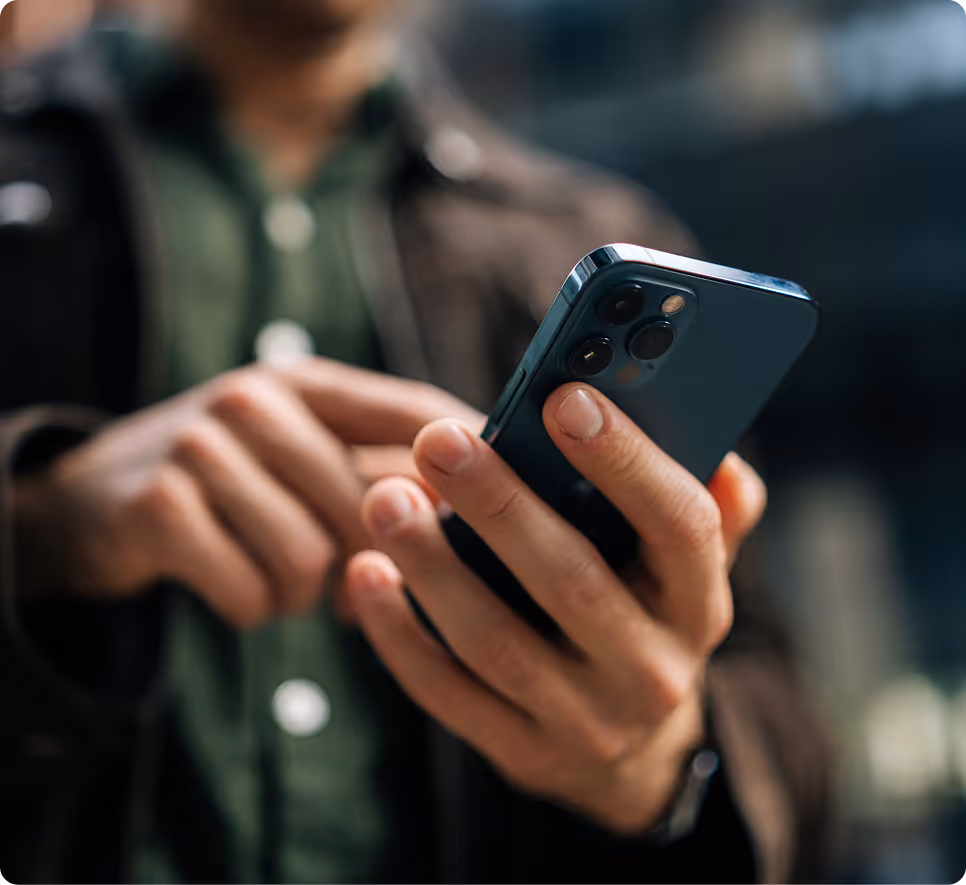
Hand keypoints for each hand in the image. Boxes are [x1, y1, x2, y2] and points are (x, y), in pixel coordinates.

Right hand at [13, 358, 481, 627]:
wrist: (94, 500)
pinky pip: (252, 590)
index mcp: (308, 383)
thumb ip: (379, 471)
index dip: (473, 459)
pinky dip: (253, 606)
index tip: (518, 502)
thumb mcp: (300, 453)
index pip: (418, 413)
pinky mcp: (160, 506)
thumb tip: (483, 512)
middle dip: (369, 561)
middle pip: (371, 505)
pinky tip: (237, 584)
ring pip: (311, 558)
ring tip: (283, 576)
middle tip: (347, 578)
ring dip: (304, 592)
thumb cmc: (230, 482)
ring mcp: (202, 446)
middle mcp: (257, 398)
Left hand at [345, 383, 765, 832]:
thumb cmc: (646, 618)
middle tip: (439, 441)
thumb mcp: (688, 568)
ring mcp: (585, 722)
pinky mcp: (521, 753)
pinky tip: (366, 572)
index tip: (563, 399)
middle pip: (572, 580)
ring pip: (496, 640)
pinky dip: (400, 632)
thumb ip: (709, 509)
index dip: (625, 461)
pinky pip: (448, 692)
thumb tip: (717, 452)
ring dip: (433, 565)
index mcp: (699, 603)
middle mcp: (652, 670)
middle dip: (500, 505)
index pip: (679, 526)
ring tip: (385, 498)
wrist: (632, 753)